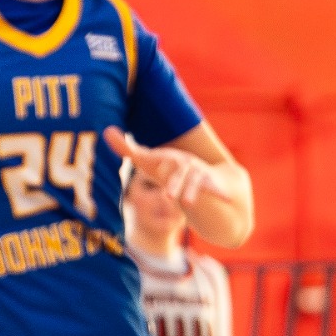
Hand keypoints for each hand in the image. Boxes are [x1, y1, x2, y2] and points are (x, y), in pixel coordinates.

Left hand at [104, 127, 224, 206]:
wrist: (197, 169)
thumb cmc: (165, 167)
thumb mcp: (147, 160)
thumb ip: (127, 149)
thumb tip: (106, 131)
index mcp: (168, 158)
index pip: (163, 160)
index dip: (159, 164)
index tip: (151, 167)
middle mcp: (184, 163)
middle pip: (179, 172)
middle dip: (174, 183)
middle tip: (167, 196)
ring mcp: (198, 173)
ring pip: (195, 182)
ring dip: (192, 192)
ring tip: (186, 204)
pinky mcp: (209, 184)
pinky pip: (215, 188)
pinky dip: (221, 193)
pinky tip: (228, 199)